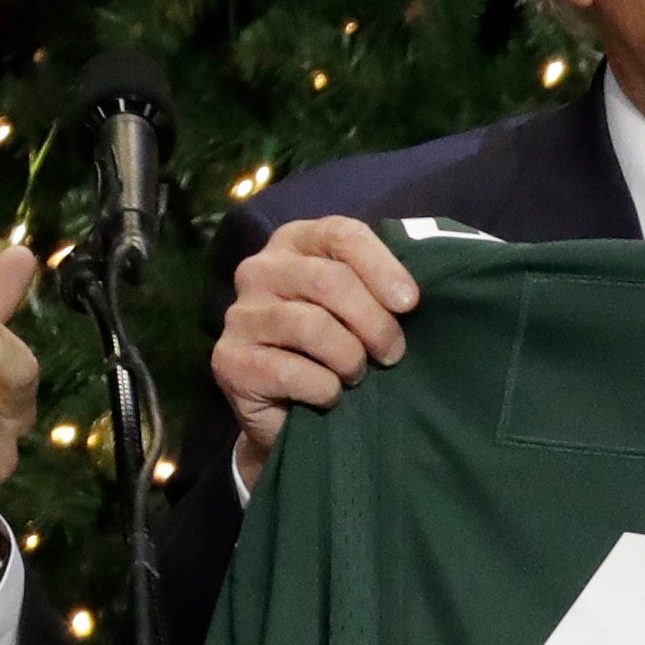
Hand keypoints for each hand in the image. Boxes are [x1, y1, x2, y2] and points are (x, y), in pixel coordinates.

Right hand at [211, 216, 417, 488]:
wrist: (289, 411)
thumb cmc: (334, 348)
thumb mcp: (359, 307)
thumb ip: (381, 285)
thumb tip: (415, 295)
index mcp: (293, 242)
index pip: (341, 233)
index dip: (382, 267)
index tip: (410, 303)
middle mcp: (258, 270)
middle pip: (329, 280)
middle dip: (374, 322)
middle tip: (392, 353)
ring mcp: (240, 315)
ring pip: (312, 326)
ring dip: (350, 359)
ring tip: (357, 375)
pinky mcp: (230, 360)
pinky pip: (291, 371)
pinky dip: (325, 390)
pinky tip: (330, 396)